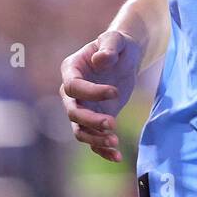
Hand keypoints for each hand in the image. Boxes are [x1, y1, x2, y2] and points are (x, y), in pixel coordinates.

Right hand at [59, 29, 142, 161]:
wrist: (125, 57)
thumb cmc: (117, 45)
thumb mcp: (115, 39)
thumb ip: (108, 46)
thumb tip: (100, 60)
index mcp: (71, 70)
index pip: (73, 87)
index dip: (92, 92)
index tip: (116, 92)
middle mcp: (71, 92)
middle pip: (73, 112)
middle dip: (90, 120)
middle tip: (112, 124)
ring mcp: (82, 108)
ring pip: (80, 130)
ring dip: (95, 138)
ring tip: (115, 141)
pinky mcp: (95, 119)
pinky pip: (93, 140)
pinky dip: (103, 150)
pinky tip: (118, 156)